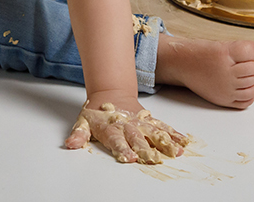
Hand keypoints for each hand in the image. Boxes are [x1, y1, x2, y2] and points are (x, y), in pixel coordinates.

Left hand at [64, 97, 188, 163]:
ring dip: (166, 143)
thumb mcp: (83, 123)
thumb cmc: (97, 113)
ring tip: (176, 152)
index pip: (117, 141)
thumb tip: (70, 144)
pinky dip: (173, 134)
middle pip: (138, 140)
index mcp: (112, 129)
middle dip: (146, 150)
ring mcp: (140, 123)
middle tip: (156, 159)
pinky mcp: (149, 121)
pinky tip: (183, 142)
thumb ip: (78, 135)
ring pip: (154, 133)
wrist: (110, 93)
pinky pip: (163, 127)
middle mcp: (128, 126)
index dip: (124, 149)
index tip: (131, 157)